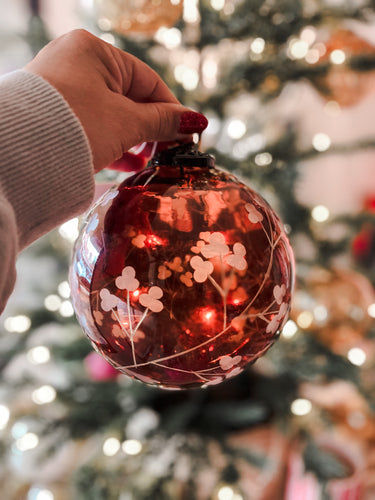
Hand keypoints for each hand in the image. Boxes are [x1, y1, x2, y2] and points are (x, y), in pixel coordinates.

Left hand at [24, 29, 206, 171]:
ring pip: (111, 114)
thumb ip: (162, 121)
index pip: (148, 81)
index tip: (186, 135)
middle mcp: (76, 63)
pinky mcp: (54, 114)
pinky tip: (128, 163)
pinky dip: (112, 142)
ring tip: (148, 161)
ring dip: (133, 139)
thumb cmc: (75, 126)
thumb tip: (195, 121)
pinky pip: (93, 125)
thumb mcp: (126, 122)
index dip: (171, 111)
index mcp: (95, 52)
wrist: (18, 155)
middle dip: (151, 128)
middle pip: (130, 98)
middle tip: (167, 153)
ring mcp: (63, 89)